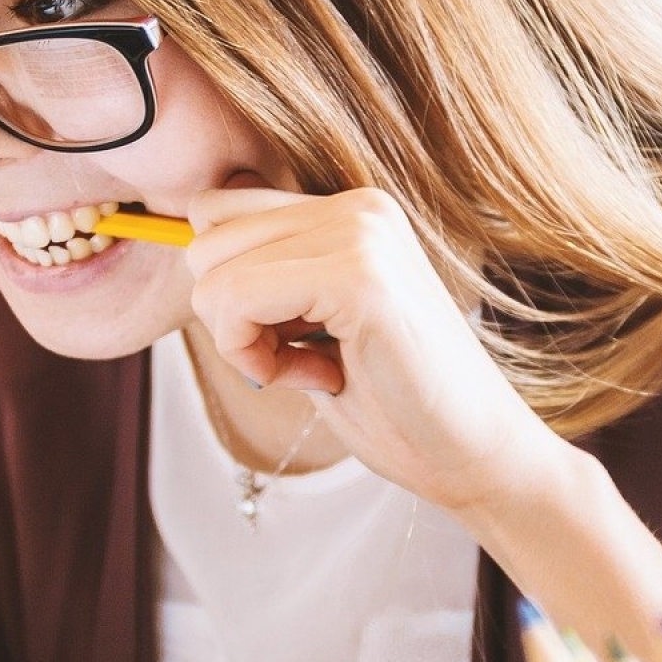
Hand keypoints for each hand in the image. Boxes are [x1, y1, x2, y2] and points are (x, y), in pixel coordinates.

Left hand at [182, 185, 569, 514]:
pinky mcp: (360, 277)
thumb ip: (268, 279)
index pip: (218, 211)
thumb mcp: (315, 325)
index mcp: (352, 210)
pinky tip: (317, 378)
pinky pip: (236, 300)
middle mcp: (358, 206)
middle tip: (298, 359)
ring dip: (242, 340)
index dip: (228, 289)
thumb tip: (187, 249)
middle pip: (204, 237)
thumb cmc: (395, 403)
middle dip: (229, 315)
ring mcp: (362, 234)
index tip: (285, 339)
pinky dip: (253, 356)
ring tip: (314, 368)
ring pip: (212, 271)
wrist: (474, 456)